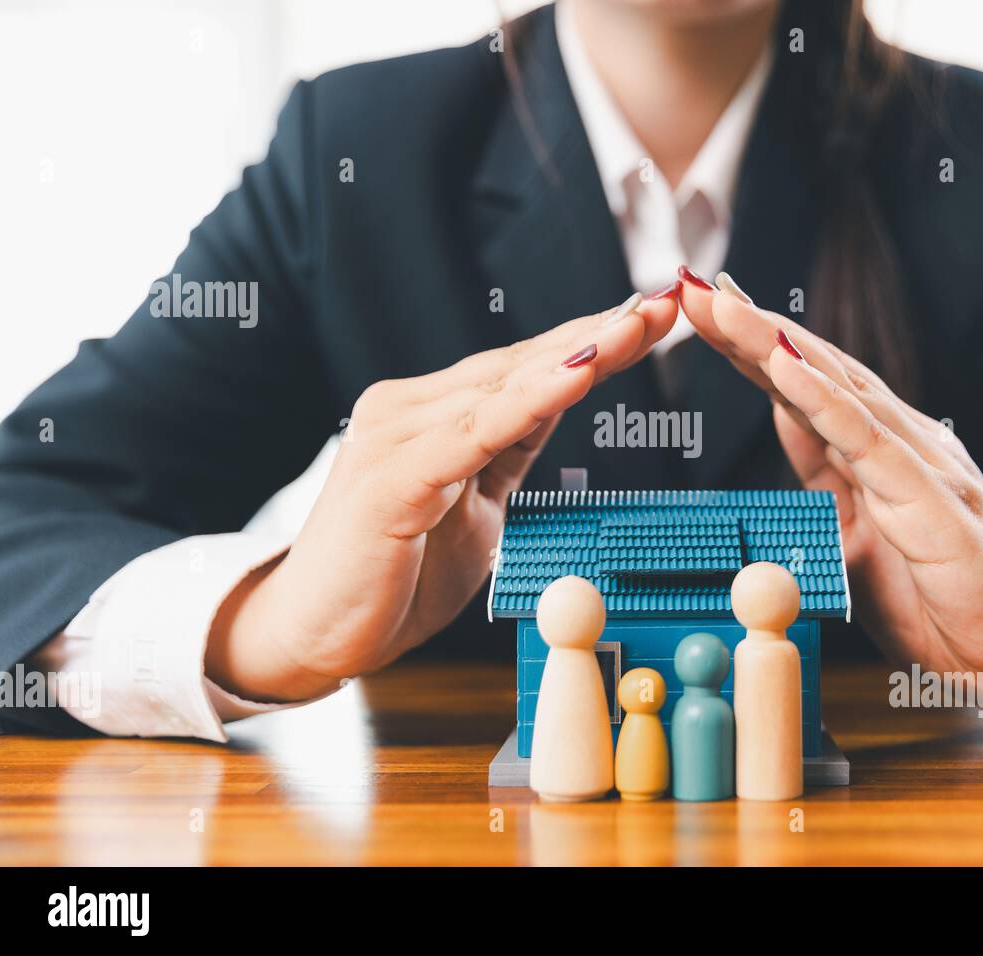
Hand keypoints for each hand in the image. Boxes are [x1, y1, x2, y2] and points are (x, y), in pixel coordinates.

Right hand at [206, 289, 680, 701]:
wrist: (314, 635)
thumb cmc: (393, 575)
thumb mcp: (474, 506)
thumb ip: (505, 452)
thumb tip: (556, 407)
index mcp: (434, 415)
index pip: (528, 369)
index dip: (595, 342)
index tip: (656, 317)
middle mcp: (412, 409)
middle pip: (524, 364)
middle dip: (602, 332)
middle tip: (669, 300)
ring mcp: (398, 436)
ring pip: (505, 387)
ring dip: (579, 354)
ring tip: (638, 322)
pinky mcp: (392, 476)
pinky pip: (476, 434)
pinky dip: (530, 402)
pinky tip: (579, 375)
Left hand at [679, 272, 982, 722]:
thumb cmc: (943, 600)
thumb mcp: (857, 532)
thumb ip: (826, 471)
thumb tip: (784, 415)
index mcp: (880, 452)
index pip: (804, 386)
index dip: (749, 346)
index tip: (697, 310)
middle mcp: (903, 444)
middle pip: (814, 373)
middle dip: (749, 328)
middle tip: (693, 286)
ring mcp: (922, 467)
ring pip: (838, 392)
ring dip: (773, 346)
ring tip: (724, 306)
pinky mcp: (935, 504)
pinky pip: (870, 444)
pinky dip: (825, 402)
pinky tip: (784, 367)